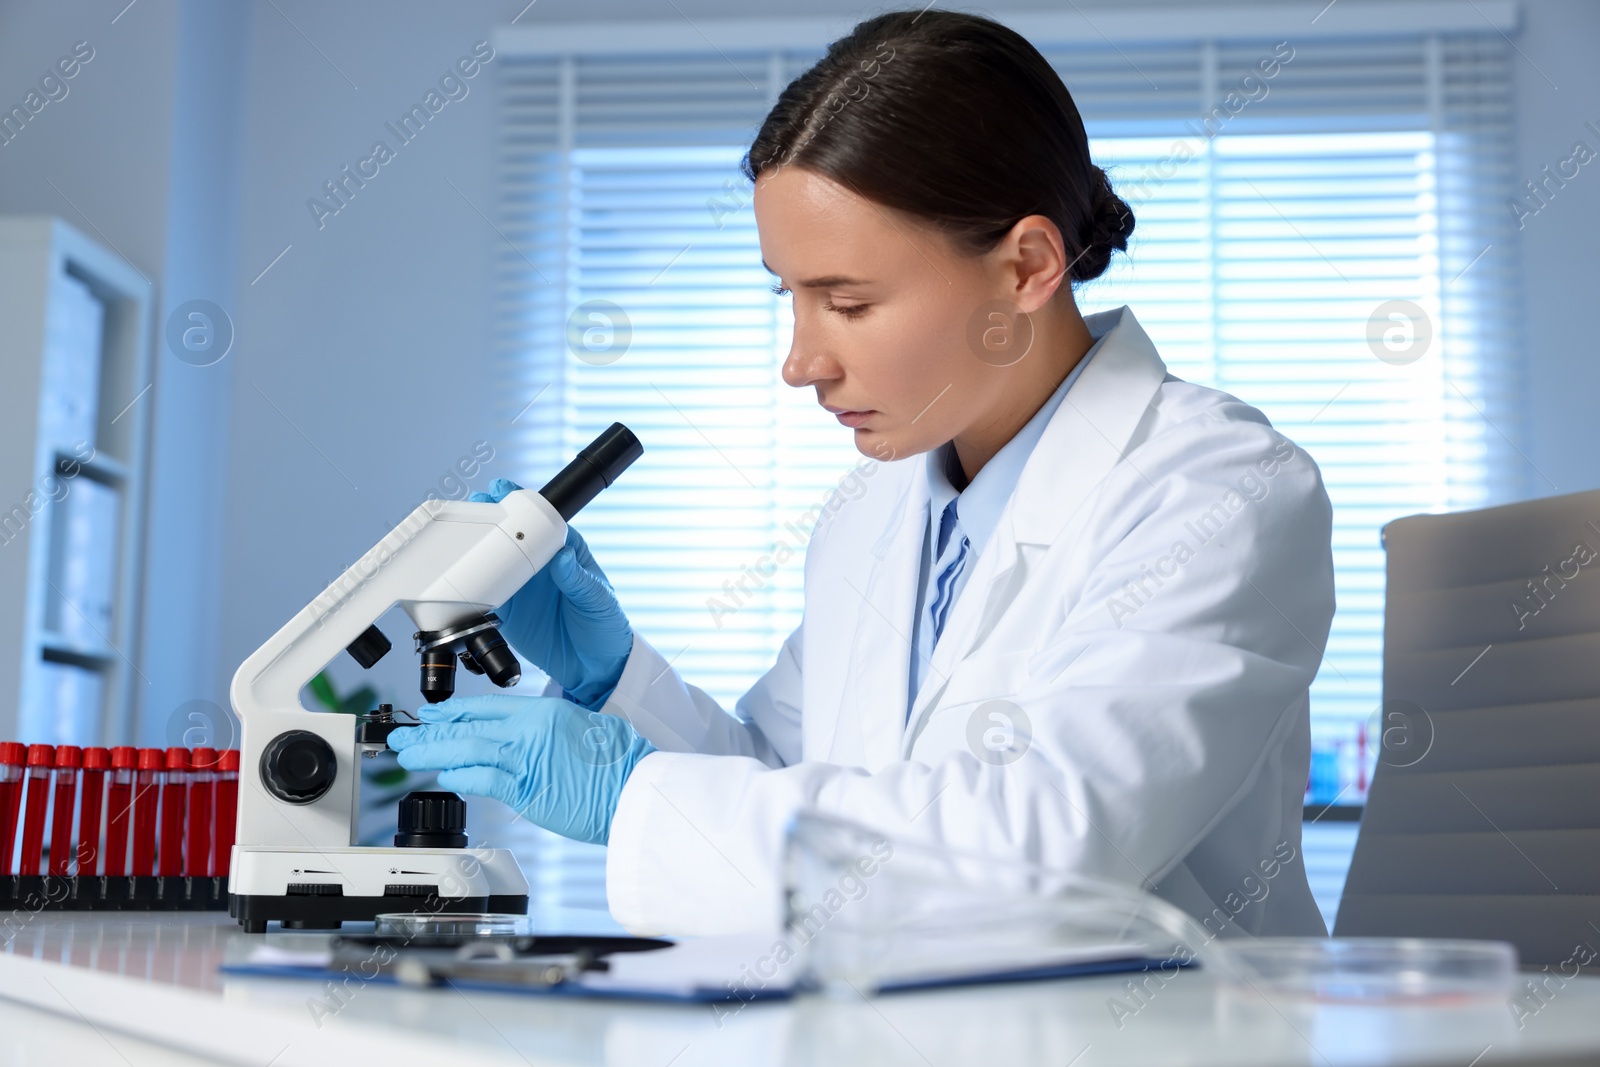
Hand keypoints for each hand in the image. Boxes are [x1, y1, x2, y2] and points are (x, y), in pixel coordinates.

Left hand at [388, 693, 655, 844]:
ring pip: (466, 750)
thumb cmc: (620, 764)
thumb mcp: (584, 729)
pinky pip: (483, 779)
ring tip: (408, 755)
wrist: (637, 789)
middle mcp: (531, 730)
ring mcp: (527, 759)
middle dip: (430, 732)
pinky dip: (460, 777)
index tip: (432, 715)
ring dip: (432, 753)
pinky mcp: (527, 789)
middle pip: (468, 726)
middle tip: (404, 735)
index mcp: (545, 712)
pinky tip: (445, 777)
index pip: (486, 707)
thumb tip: (526, 741)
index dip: (453, 712)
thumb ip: (549, 732)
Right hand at [469, 478, 632, 708]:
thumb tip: (563, 557)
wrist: (595, 667)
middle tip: (473, 505)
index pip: (542, 521)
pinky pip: (485, 592)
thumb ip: (578, 580)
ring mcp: (521, 585)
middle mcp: (540, 565)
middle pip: (511, 535)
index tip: (503, 491)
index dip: (522, 504)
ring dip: (475, 545)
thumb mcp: (598, 599)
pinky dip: (470, 584)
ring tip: (457, 531)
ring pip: (493, 559)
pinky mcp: (508, 609)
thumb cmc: (606, 626)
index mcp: (565, 552)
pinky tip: (457, 574)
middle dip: (490, 517)